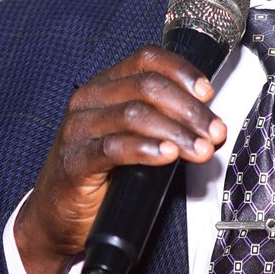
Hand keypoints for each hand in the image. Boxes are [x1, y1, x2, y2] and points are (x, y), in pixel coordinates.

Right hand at [14, 46, 226, 273]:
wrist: (59, 213)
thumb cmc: (104, 172)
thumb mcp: (138, 138)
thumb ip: (168, 124)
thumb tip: (212, 127)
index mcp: (107, 84)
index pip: (148, 60)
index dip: (182, 71)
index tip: (208, 94)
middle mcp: (90, 98)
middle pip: (147, 87)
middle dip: (189, 109)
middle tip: (215, 131)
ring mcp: (79, 128)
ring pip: (135, 114)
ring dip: (177, 131)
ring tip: (201, 149)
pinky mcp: (75, 160)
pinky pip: (114, 148)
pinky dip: (147, 149)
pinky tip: (168, 155)